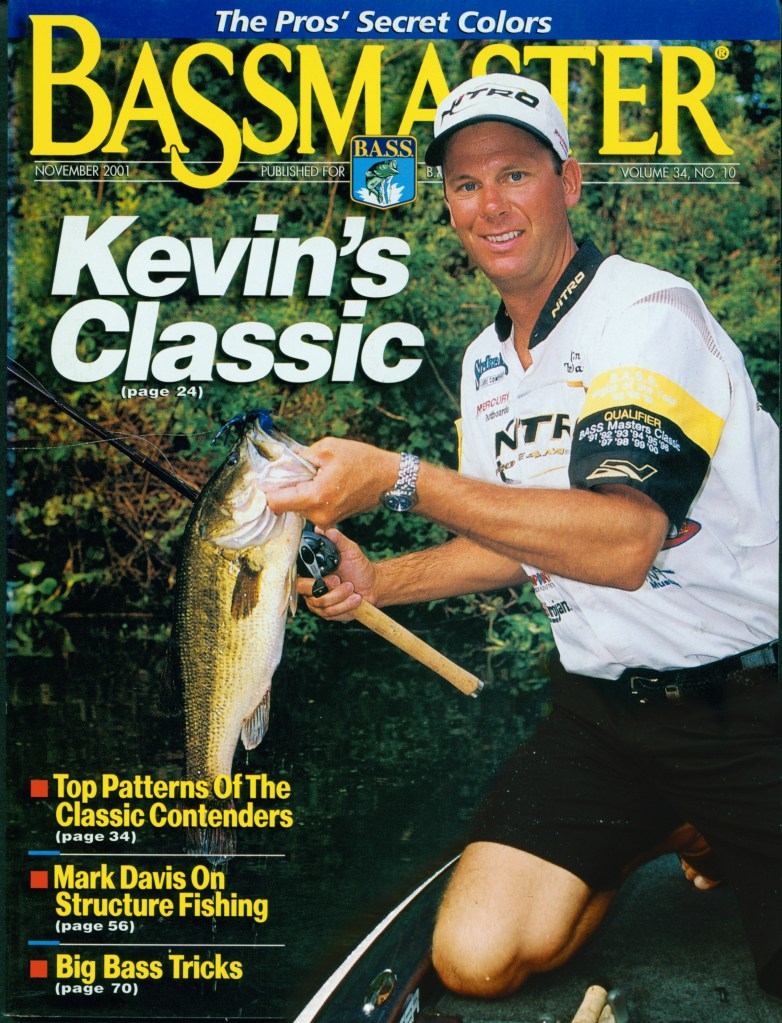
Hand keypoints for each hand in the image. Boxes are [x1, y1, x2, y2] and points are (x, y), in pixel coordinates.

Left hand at [267, 437, 398, 528]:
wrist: (389, 479)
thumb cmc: (362, 461)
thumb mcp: (328, 448)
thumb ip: (301, 457)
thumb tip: (282, 464)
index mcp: (315, 497)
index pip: (275, 502)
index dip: (268, 488)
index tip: (267, 477)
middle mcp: (318, 515)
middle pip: (285, 505)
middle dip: (286, 487)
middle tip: (297, 470)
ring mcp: (326, 520)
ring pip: (297, 507)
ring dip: (299, 492)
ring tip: (315, 475)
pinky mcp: (331, 521)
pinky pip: (310, 509)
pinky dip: (309, 496)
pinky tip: (322, 482)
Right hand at [297, 528, 378, 621]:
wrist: (372, 585)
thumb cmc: (358, 567)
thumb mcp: (349, 550)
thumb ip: (336, 539)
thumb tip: (321, 528)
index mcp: (311, 572)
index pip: (297, 576)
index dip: (306, 577)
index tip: (325, 575)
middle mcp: (310, 588)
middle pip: (306, 591)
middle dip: (326, 587)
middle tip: (339, 580)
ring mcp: (318, 602)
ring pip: (321, 603)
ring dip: (339, 595)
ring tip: (352, 588)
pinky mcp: (328, 613)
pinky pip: (331, 612)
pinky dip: (346, 605)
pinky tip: (356, 598)